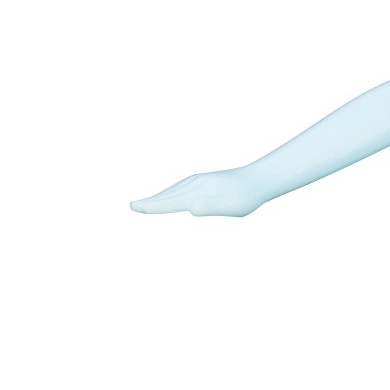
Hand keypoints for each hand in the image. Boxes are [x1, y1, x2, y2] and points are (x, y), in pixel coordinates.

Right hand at [130, 167, 270, 217]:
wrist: (257, 180)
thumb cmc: (244, 198)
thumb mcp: (230, 207)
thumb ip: (210, 208)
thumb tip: (191, 209)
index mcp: (198, 195)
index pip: (169, 203)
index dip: (151, 207)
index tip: (135, 207)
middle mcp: (194, 186)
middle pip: (166, 196)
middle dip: (149, 202)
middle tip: (132, 206)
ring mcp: (197, 182)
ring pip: (172, 191)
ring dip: (158, 198)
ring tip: (145, 204)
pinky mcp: (202, 181)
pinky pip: (180, 188)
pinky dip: (170, 193)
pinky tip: (170, 196)